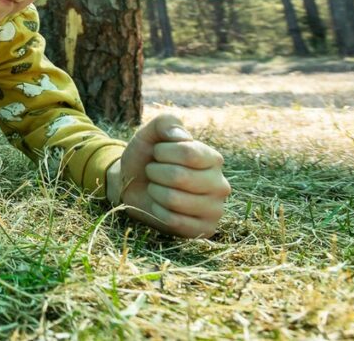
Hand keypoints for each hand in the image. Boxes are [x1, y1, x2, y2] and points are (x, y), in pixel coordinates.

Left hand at [108, 114, 230, 237]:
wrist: (133, 186)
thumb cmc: (146, 158)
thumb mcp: (150, 134)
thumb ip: (165, 123)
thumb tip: (180, 136)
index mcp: (213, 158)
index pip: (188, 152)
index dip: (163, 152)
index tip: (157, 153)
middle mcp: (220, 184)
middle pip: (180, 176)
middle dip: (155, 172)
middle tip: (154, 172)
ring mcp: (215, 209)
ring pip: (174, 200)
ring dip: (155, 191)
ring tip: (156, 188)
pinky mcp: (204, 229)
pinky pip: (174, 221)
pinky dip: (157, 211)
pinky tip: (159, 206)